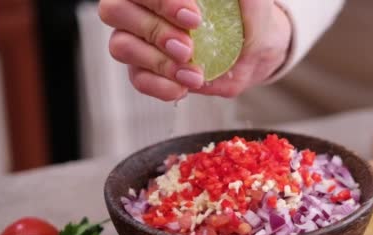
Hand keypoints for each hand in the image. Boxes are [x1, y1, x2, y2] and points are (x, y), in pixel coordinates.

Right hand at [98, 0, 291, 100]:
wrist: (256, 48)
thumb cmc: (247, 13)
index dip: (160, 1)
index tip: (194, 18)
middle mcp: (140, 6)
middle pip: (115, 11)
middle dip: (154, 31)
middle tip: (188, 48)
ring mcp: (138, 38)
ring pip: (122, 46)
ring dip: (158, 62)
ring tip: (194, 75)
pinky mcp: (145, 69)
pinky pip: (137, 78)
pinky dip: (160, 86)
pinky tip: (185, 87)